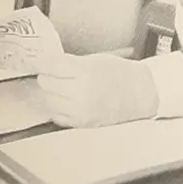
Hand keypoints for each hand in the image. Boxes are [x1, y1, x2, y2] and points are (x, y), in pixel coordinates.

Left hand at [36, 55, 159, 129]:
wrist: (140, 94)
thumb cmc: (120, 74)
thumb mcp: (95, 60)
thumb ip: (71, 64)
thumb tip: (48, 65)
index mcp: (85, 72)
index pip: (51, 66)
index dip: (44, 63)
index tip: (42, 63)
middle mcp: (81, 92)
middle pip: (46, 83)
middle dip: (48, 77)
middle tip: (53, 75)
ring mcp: (80, 110)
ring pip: (49, 100)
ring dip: (52, 93)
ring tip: (62, 89)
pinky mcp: (82, 123)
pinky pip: (57, 116)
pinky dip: (59, 109)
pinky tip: (68, 102)